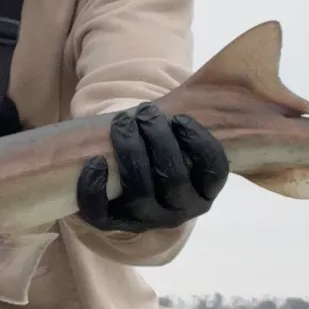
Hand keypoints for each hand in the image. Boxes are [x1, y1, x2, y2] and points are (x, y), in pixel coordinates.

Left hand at [76, 104, 228, 233]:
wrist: (130, 186)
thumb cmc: (161, 153)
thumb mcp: (182, 143)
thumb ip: (188, 125)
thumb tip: (199, 85)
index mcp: (203, 192)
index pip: (213, 172)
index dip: (200, 144)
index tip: (181, 118)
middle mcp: (179, 210)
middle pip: (173, 179)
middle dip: (159, 140)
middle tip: (145, 112)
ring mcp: (146, 220)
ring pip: (141, 192)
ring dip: (130, 152)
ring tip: (123, 123)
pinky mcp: (114, 223)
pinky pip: (102, 213)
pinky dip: (95, 187)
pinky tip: (94, 161)